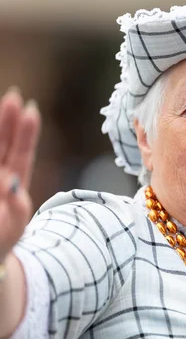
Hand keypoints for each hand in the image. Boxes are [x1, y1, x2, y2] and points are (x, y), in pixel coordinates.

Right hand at [0, 88, 40, 262]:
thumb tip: (9, 180)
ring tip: (6, 104)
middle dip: (7, 121)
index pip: (19, 154)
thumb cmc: (0, 243)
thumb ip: (15, 208)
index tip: (30, 109)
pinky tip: (0, 153)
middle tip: (14, 95)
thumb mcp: (13, 228)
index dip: (24, 133)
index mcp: (11, 186)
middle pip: (1, 146)